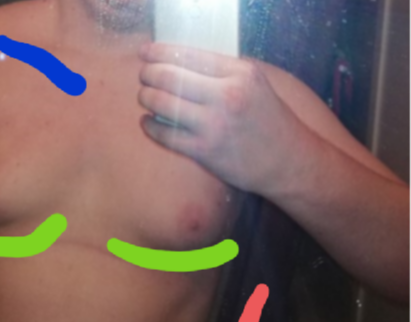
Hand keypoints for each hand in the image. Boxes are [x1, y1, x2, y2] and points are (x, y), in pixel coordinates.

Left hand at [138, 42, 306, 194]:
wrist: (287, 160)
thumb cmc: (267, 120)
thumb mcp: (253, 84)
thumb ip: (221, 71)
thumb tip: (177, 60)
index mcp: (240, 73)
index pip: (188, 54)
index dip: (159, 52)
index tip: (146, 53)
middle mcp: (227, 95)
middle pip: (169, 76)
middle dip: (148, 74)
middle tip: (143, 76)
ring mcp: (214, 125)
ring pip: (162, 103)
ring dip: (146, 97)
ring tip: (145, 97)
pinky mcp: (204, 151)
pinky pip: (165, 134)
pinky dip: (150, 125)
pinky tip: (148, 121)